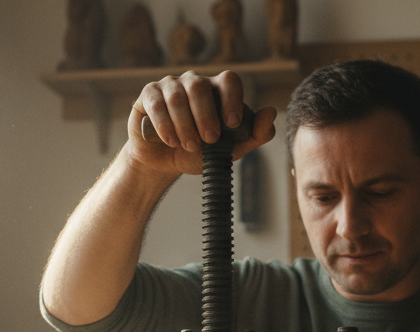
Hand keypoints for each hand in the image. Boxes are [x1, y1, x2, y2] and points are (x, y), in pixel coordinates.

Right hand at [128, 70, 276, 176]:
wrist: (165, 164)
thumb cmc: (200, 152)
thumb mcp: (230, 149)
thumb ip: (255, 134)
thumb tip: (271, 112)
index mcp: (217, 91)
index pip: (229, 80)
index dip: (232, 98)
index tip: (233, 123)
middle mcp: (194, 83)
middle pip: (200, 87)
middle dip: (206, 116)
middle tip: (210, 140)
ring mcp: (170, 86)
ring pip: (177, 96)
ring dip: (185, 125)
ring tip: (189, 146)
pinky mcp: (149, 95)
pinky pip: (157, 104)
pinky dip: (165, 125)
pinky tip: (171, 141)